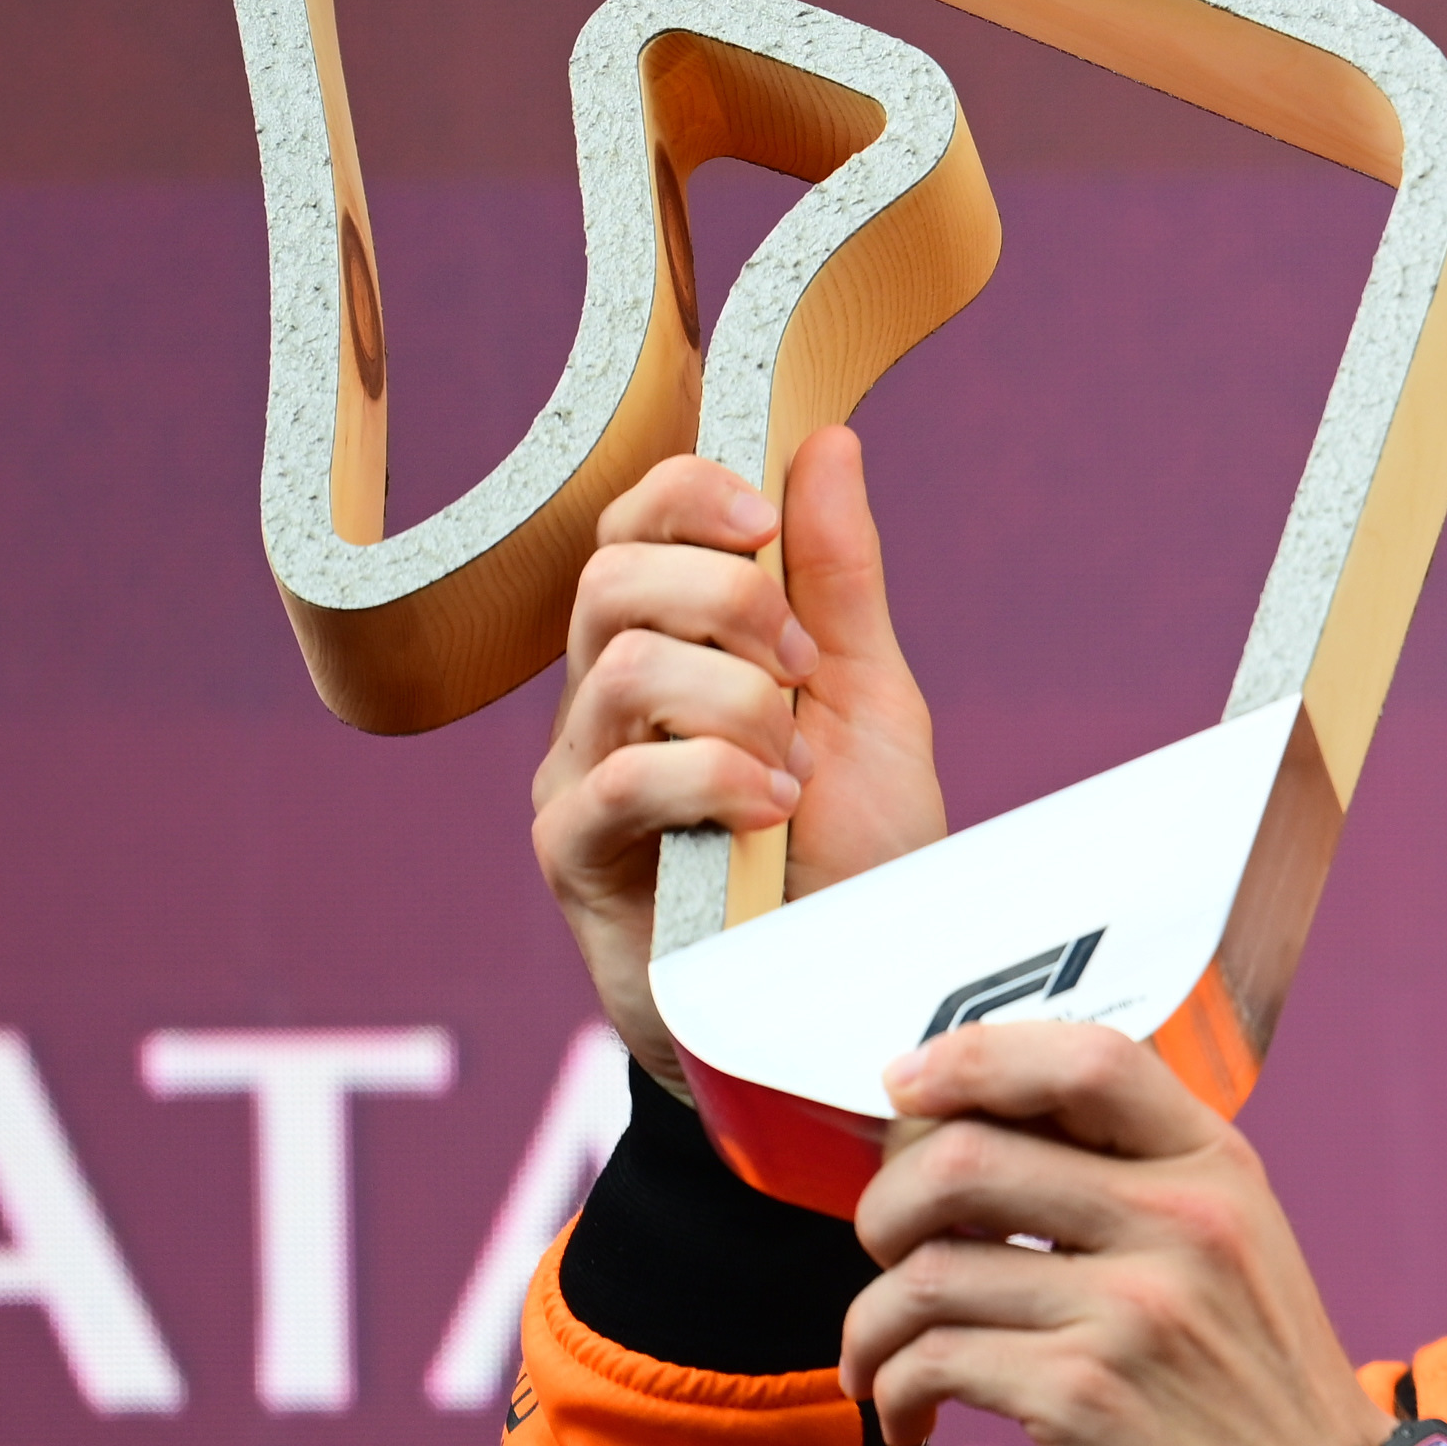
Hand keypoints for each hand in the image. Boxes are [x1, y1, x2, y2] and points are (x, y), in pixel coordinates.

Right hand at [529, 427, 950, 1083]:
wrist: (847, 1004)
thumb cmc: (853, 864)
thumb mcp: (870, 705)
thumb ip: (840, 582)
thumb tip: (824, 441)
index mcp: (671, 650)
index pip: (633, 528)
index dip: (685, 496)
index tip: (762, 517)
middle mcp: (605, 704)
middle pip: (610, 579)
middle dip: (729, 600)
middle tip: (805, 669)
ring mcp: (581, 779)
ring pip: (619, 666)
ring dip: (738, 702)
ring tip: (797, 771)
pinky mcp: (576, 858)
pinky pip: (617, 777)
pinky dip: (711, 775)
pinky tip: (770, 810)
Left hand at [842, 1022, 1369, 1445]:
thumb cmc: (1264, 1406)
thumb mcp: (1240, 1258)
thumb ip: (1141, 1192)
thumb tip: (978, 1145)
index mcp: (1218, 1173)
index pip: (1083, 1059)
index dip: (970, 1057)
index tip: (905, 1087)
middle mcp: (1181, 1225)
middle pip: (962, 1158)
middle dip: (882, 1208)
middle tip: (884, 1255)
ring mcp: (1135, 1313)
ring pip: (926, 1272)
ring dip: (870, 1321)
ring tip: (881, 1358)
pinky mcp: (1086, 1400)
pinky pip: (931, 1361)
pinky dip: (893, 1388)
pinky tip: (911, 1415)